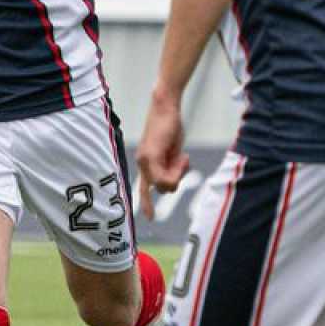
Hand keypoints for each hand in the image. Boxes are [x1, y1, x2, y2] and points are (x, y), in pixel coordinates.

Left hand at [135, 87, 189, 220]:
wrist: (166, 107)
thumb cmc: (170, 127)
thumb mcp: (172, 152)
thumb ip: (171, 167)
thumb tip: (171, 184)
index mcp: (146, 163)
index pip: (144, 189)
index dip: (147, 204)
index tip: (150, 218)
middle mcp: (142, 164)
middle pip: (163, 188)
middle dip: (177, 179)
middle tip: (182, 161)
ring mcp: (145, 161)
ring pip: (164, 185)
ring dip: (179, 173)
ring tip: (181, 155)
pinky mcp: (150, 156)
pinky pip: (164, 177)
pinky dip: (177, 169)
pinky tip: (182, 155)